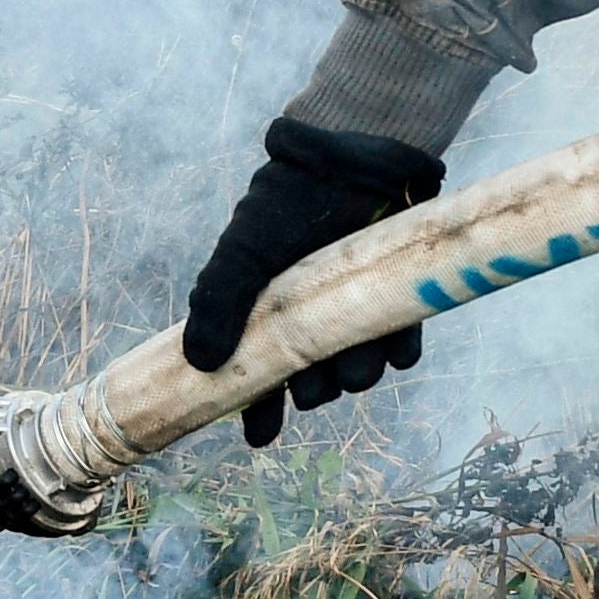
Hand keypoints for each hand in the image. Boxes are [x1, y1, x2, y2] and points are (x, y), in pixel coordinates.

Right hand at [182, 119, 447, 446]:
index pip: (261, 380)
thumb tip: (197, 364)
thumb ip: (217, 304)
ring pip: (358, 374)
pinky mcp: (397, 303)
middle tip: (312, 379)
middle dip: (314, 391)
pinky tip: (391, 337)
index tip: (260, 438)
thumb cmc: (287, 207)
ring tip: (352, 356)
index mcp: (267, 318)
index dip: (260, 413)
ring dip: (356, 374)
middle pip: (315, 387)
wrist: (352, 160)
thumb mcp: (243, 254)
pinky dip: (397, 350)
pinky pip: (402, 351)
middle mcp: (311, 323)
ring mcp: (355, 315)